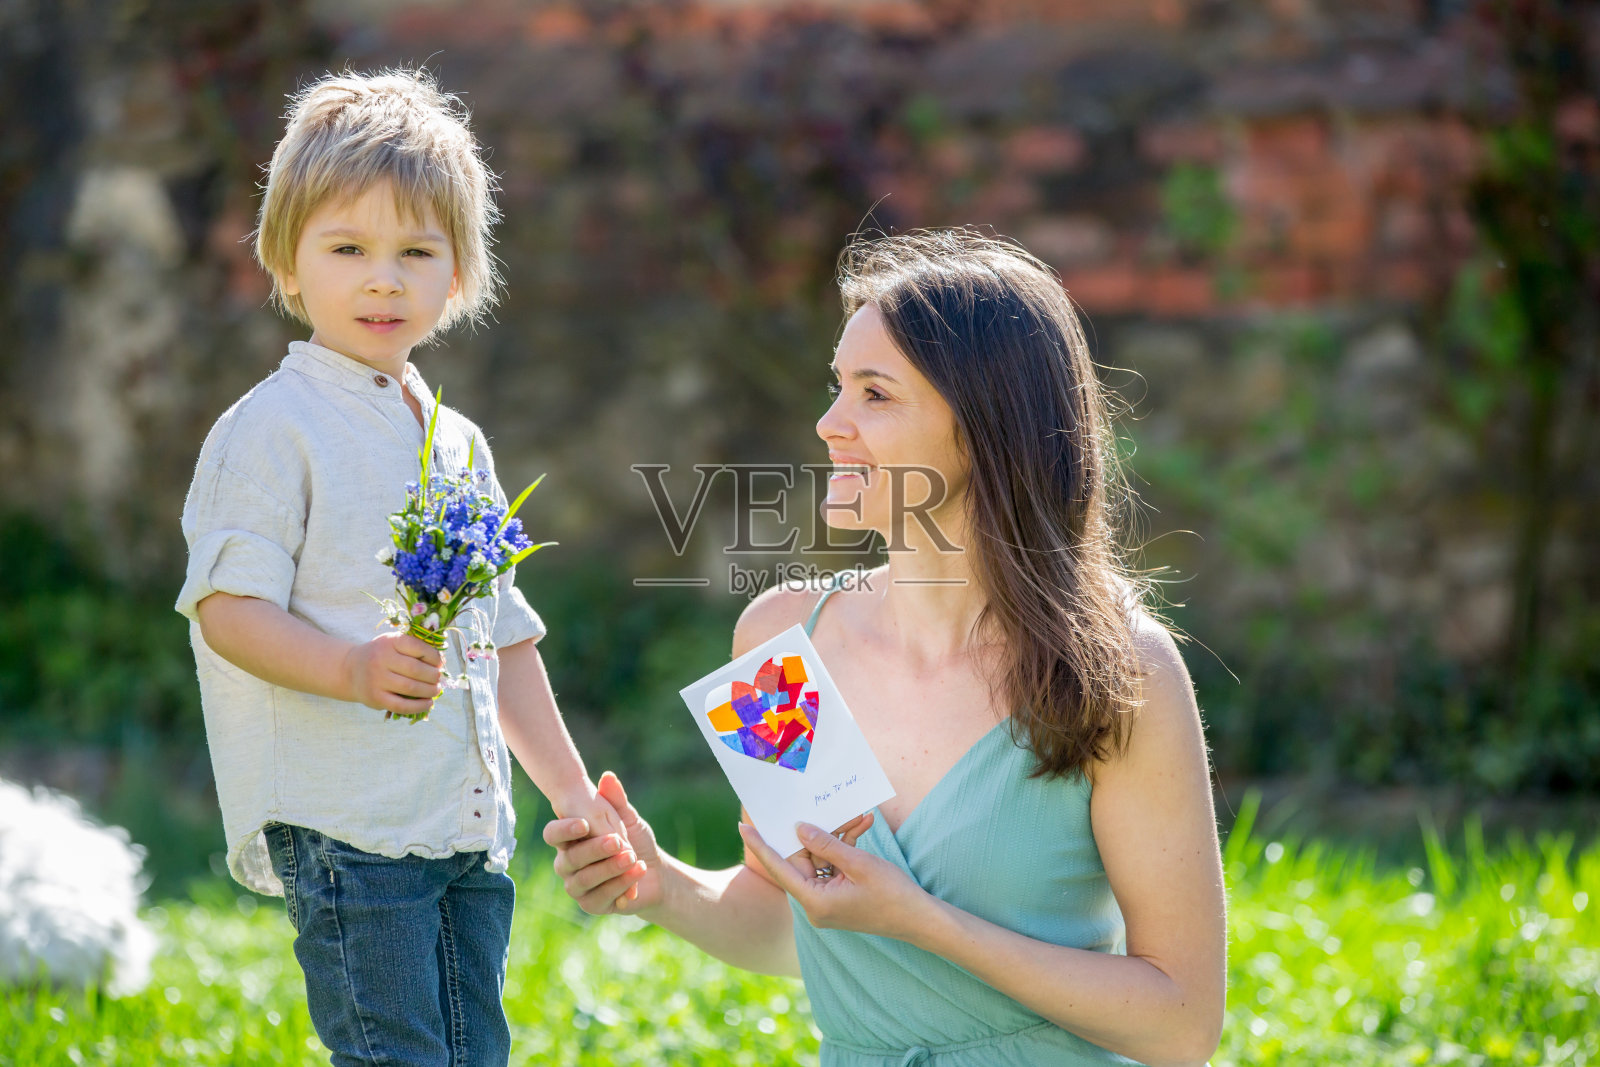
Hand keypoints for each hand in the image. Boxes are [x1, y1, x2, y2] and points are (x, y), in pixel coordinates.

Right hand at [342, 631, 443, 715]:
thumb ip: (414, 648)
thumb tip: (441, 663)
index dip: (434, 657)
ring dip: (430, 691)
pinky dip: (419, 706)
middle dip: (433, 676)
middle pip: (416, 670)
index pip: (418, 647)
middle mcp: (381, 659)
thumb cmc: (381, 655)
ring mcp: (377, 680)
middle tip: (438, 678)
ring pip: (411, 688)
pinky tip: (428, 703)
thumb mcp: (393, 643)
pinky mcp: (375, 698)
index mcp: (389, 642)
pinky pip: (402, 705)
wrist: (350, 670)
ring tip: (436, 690)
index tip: (439, 663)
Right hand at [544, 771, 657, 915]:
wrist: (655, 874)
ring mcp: (577, 887)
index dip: (564, 829)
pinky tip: (637, 873)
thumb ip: (616, 801)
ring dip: (610, 868)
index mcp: (569, 840)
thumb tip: (608, 776)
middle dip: (595, 850)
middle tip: (618, 841)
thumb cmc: (635, 842)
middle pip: (569, 859)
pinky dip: (621, 885)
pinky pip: (600, 898)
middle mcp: (566, 864)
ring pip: (584, 880)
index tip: (585, 823)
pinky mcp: (591, 905)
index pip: (552, 834)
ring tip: (632, 857)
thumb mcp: (628, 820)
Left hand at [739, 819, 927, 941]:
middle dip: (814, 833)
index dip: (760, 845)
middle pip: (802, 861)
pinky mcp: (837, 898)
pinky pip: (832, 868)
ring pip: (820, 861)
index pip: (779, 868)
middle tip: (816, 806)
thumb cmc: (893, 894)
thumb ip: (826, 844)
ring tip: (857, 819)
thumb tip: (799, 829)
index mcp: (815, 901)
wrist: (920, 920)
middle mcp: (815, 905)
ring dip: (836, 839)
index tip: (743, 826)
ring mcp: (826, 903)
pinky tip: (861, 828)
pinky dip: (844, 850)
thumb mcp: (859, 863)